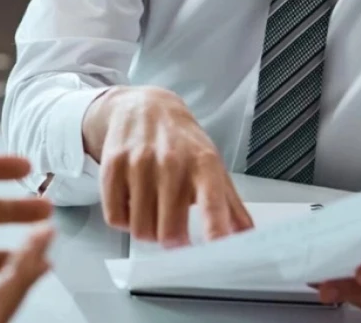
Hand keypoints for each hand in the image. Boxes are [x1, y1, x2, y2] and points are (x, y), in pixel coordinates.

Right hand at [81, 86, 251, 247]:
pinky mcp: (113, 165)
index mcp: (204, 163)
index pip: (212, 203)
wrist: (145, 107)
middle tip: (174, 233)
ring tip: (153, 213)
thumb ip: (231, 206)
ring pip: (140, 229)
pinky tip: (133, 204)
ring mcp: (139, 162)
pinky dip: (124, 221)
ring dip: (147, 231)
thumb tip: (247, 239)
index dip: (215, 231)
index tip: (217, 253)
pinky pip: (115, 217)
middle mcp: (172, 161)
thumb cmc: (182, 142)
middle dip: (173, 241)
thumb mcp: (212, 166)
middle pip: (169, 231)